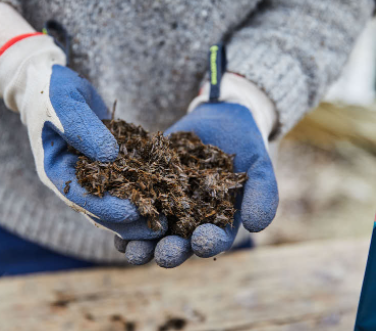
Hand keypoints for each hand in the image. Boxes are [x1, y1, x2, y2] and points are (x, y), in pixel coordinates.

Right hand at [0, 34, 166, 240]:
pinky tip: (164, 196)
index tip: (136, 212)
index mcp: (55, 171)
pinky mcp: (105, 165)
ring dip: (139, 212)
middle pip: (101, 209)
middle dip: (130, 220)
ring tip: (168, 219)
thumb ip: (82, 127)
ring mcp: (89, 175)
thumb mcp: (62, 103)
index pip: (82, 198)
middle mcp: (72, 179)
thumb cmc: (51, 91)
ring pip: (114, 201)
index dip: (109, 208)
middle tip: (160, 226)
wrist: (51, 86)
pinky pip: (123, 182)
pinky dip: (141, 189)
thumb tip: (110, 156)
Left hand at [116, 101, 278, 266]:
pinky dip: (122, 212)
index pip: (213, 240)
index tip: (202, 241)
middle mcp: (189, 221)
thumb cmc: (245, 146)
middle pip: (178, 243)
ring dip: (141, 243)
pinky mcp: (147, 186)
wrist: (220, 119)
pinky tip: (112, 217)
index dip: (208, 243)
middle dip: (170, 251)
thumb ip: (263, 195)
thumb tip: (256, 227)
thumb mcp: (260, 167)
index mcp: (218, 223)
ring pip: (151, 232)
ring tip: (132, 248)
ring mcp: (166, 205)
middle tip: (163, 255)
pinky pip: (133, 203)